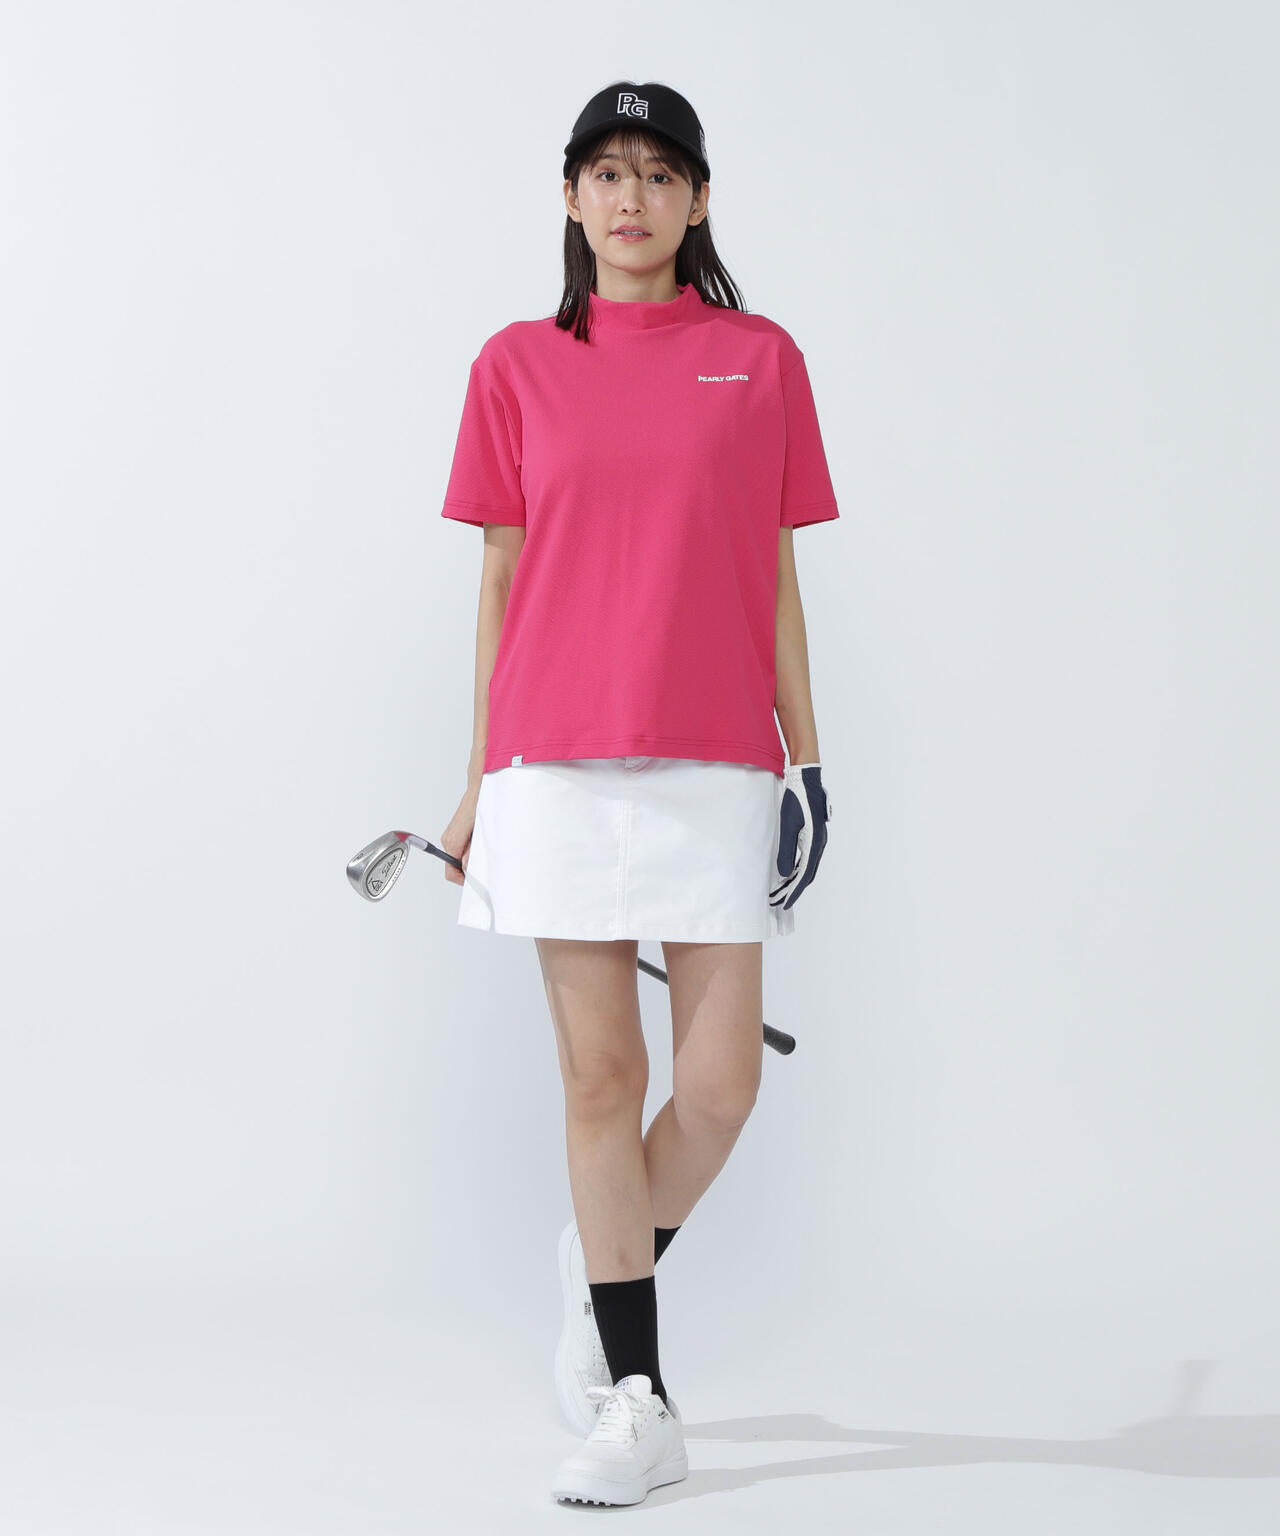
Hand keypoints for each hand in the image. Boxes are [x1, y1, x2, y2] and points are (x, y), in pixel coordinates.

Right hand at [439, 782, 479, 885]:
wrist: (479, 789)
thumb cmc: (481, 806)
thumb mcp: (480, 833)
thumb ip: (473, 852)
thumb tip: (468, 867)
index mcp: (452, 842)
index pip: (451, 873)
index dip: (463, 879)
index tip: (476, 878)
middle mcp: (448, 840)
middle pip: (455, 866)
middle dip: (470, 867)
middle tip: (484, 860)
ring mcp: (450, 837)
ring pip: (459, 857)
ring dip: (471, 857)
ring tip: (483, 846)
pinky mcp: (455, 833)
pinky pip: (461, 848)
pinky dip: (470, 849)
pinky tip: (480, 840)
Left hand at [769, 762, 831, 911]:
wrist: (806, 781)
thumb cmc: (797, 801)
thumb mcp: (787, 826)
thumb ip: (786, 851)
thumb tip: (783, 874)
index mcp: (814, 844)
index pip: (803, 876)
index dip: (793, 892)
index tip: (783, 904)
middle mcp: (819, 845)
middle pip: (806, 875)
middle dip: (792, 890)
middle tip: (777, 901)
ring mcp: (817, 841)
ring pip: (806, 868)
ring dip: (793, 881)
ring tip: (780, 891)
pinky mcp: (813, 836)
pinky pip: (806, 859)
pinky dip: (796, 870)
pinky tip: (787, 873)